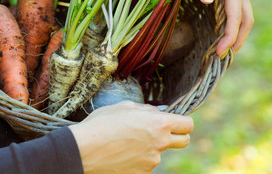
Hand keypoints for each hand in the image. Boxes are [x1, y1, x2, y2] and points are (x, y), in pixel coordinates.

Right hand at [69, 101, 193, 173]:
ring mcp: (152, 161)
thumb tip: (160, 112)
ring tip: (127, 142)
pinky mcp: (142, 173)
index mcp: (159, 123)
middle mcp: (160, 143)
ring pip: (160, 152)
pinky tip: (123, 153)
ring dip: (151, 147)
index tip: (175, 121)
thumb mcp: (125, 106)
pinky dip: (139, 159)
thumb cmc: (102, 123)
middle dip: (176, 135)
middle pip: (184, 141)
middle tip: (159, 132)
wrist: (84, 149)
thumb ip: (147, 109)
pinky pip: (146, 164)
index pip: (188, 124)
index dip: (182, 122)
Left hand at [193, 0, 253, 55]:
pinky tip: (223, 34)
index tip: (219, 51)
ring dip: (237, 34)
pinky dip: (233, 26)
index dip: (229, 36)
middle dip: (237, 39)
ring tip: (225, 50)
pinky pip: (237, 12)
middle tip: (221, 55)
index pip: (235, 16)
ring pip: (244, 17)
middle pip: (246, 20)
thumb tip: (208, 1)